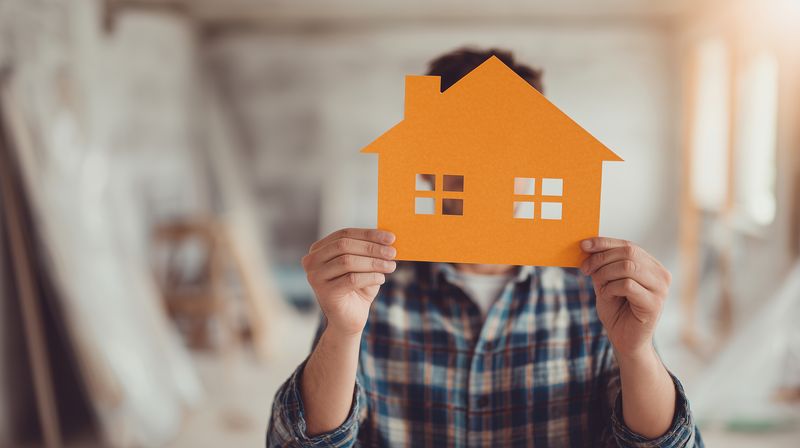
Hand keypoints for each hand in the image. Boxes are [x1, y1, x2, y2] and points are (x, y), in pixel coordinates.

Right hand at [302, 228, 396, 336]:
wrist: (350, 319)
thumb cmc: (358, 288)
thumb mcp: (364, 264)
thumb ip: (370, 249)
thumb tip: (387, 237)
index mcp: (319, 249)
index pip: (344, 234)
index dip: (368, 234)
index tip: (390, 237)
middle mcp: (311, 261)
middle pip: (344, 245)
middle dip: (372, 247)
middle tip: (393, 252)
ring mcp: (315, 277)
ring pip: (347, 261)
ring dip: (374, 262)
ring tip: (391, 266)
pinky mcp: (325, 293)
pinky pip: (352, 279)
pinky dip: (371, 277)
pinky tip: (381, 279)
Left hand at [580, 238, 670, 357]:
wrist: (625, 341)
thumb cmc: (616, 311)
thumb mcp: (605, 282)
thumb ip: (601, 265)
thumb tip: (587, 245)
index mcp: (651, 266)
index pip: (628, 245)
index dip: (604, 243)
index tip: (583, 245)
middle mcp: (661, 274)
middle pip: (628, 252)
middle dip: (601, 258)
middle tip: (585, 270)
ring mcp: (661, 289)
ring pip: (627, 266)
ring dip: (605, 274)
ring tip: (600, 288)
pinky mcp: (654, 303)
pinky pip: (627, 285)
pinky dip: (610, 288)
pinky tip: (607, 296)